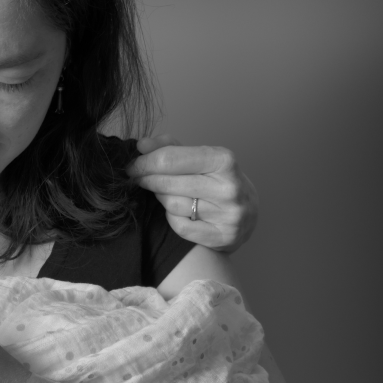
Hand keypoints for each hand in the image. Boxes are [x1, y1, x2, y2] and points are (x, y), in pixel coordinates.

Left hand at [127, 135, 258, 252]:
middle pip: (167, 184)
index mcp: (223, 161)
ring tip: (163, 192)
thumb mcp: (200, 158)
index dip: (145, 162)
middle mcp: (228, 188)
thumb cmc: (217, 181)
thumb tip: (142, 145)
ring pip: (171, 205)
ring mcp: (227, 215)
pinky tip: (177, 211)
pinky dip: (172, 218)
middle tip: (137, 178)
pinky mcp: (222, 237)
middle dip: (147, 179)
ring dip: (161, 197)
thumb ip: (170, 149)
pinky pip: (179, 226)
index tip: (133, 165)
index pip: (170, 160)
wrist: (248, 214)